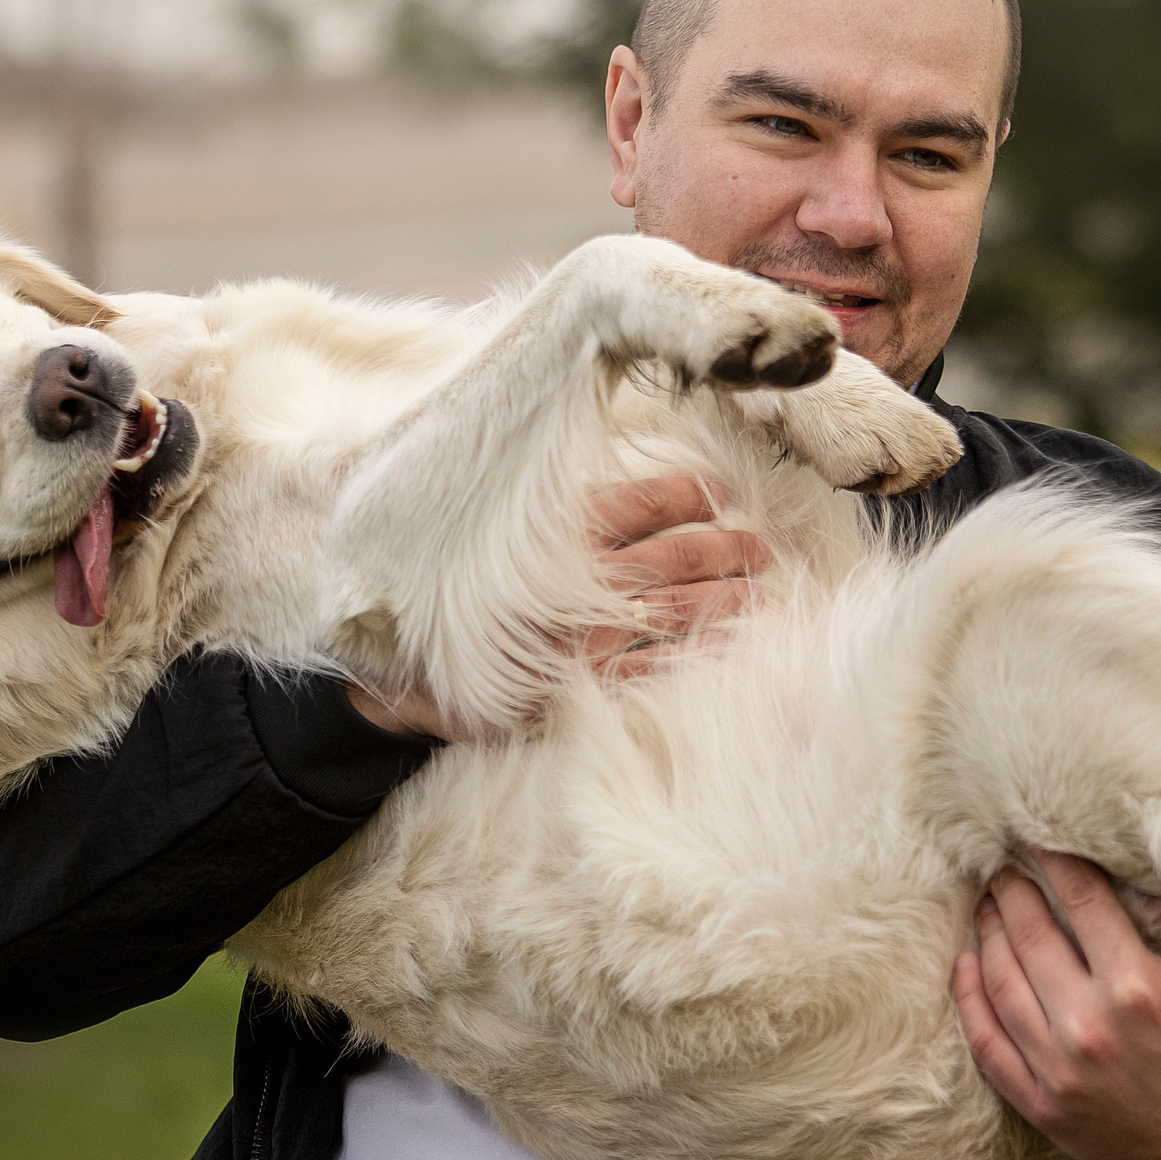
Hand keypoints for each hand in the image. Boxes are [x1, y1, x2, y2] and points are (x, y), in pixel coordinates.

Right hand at [347, 475, 768, 738]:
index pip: (635, 504)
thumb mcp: (476, 544)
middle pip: (667, 556)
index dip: (683, 497)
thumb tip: (562, 477)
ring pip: (672, 606)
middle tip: (762, 550)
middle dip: (721, 551)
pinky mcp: (579, 682)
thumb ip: (529, 515)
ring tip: (760, 590)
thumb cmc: (439, 607)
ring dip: (723, 596)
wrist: (398, 680)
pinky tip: (729, 643)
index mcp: (548, 537)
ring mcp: (578, 633)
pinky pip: (653, 664)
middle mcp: (569, 582)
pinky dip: (695, 650)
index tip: (718, 495)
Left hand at [952, 850, 1160, 1159]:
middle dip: (1011, 893)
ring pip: (1001, 985)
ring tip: (986, 907)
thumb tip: (1140, 868)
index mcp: (1137, 985)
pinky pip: (987, 1046)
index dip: (1055, 862)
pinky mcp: (1042, 1106)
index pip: (1080, 901)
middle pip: (1028, 937)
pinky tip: (966, 968)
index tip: (1037, 839)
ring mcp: (1059, 1071)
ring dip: (987, 936)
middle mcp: (1089, 1026)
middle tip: (1001, 868)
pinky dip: (970, 1002)